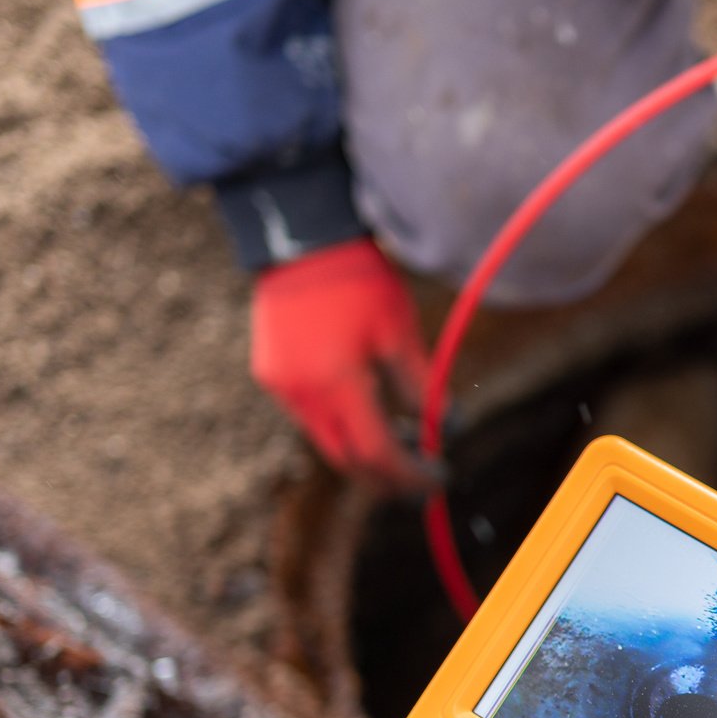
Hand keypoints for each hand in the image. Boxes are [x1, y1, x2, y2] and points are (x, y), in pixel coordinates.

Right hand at [249, 237, 430, 489]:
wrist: (302, 238)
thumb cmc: (359, 280)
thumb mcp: (400, 333)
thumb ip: (422, 388)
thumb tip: (446, 427)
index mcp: (336, 384)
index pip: (377, 454)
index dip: (410, 475)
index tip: (439, 479)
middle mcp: (301, 394)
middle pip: (347, 460)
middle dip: (388, 478)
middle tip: (423, 479)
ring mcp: (280, 386)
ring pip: (326, 442)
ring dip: (365, 452)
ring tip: (404, 441)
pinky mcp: (270, 374)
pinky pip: (309, 417)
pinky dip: (342, 426)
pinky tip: (368, 411)